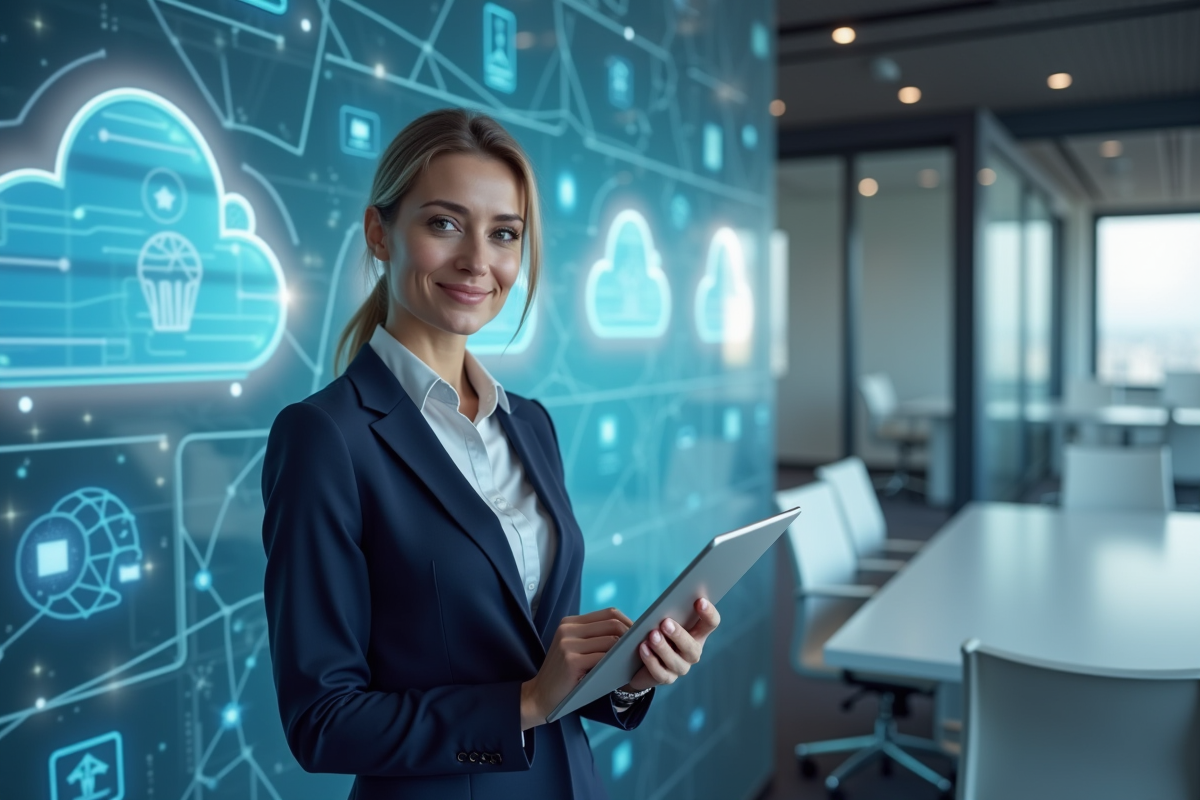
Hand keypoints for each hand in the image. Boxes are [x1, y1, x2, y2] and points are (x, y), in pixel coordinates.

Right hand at [521, 607, 632, 729]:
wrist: (540, 696)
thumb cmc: (566, 675)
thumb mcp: (576, 650)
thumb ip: (596, 638)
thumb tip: (632, 634)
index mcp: (570, 622)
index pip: (609, 613)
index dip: (629, 622)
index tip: (639, 636)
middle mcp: (567, 629)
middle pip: (612, 624)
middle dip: (631, 635)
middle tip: (642, 648)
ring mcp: (568, 644)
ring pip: (610, 641)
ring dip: (626, 651)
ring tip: (635, 659)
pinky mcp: (571, 660)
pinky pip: (603, 658)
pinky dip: (616, 663)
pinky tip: (622, 670)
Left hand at [623, 597, 720, 692]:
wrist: (641, 661)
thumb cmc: (657, 632)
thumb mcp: (664, 621)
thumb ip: (669, 613)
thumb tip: (664, 606)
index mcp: (697, 634)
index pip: (710, 624)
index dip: (708, 613)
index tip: (699, 600)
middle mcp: (692, 653)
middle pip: (692, 647)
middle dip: (679, 635)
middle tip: (665, 623)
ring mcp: (680, 667)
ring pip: (675, 661)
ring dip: (663, 648)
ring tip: (652, 636)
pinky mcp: (666, 678)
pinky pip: (660, 673)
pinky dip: (651, 660)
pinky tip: (643, 648)